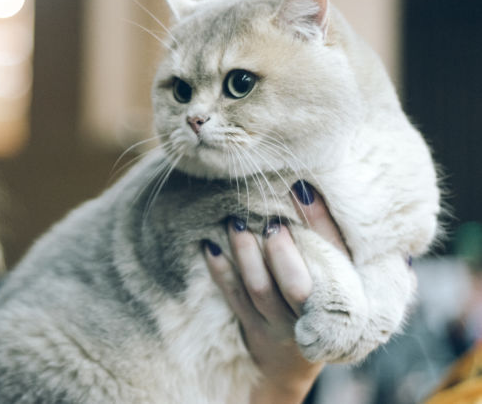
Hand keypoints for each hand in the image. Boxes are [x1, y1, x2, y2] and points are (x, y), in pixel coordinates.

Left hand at [203, 181, 346, 403]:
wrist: (293, 364)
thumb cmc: (322, 304)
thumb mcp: (341, 277)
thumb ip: (330, 237)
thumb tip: (309, 192)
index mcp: (344, 298)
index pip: (336, 259)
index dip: (319, 224)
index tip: (301, 189)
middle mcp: (312, 315)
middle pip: (297, 286)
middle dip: (282, 250)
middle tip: (270, 221)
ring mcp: (279, 325)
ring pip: (260, 290)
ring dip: (245, 253)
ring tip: (234, 223)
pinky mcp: (252, 328)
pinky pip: (234, 298)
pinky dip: (220, 271)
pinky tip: (209, 246)